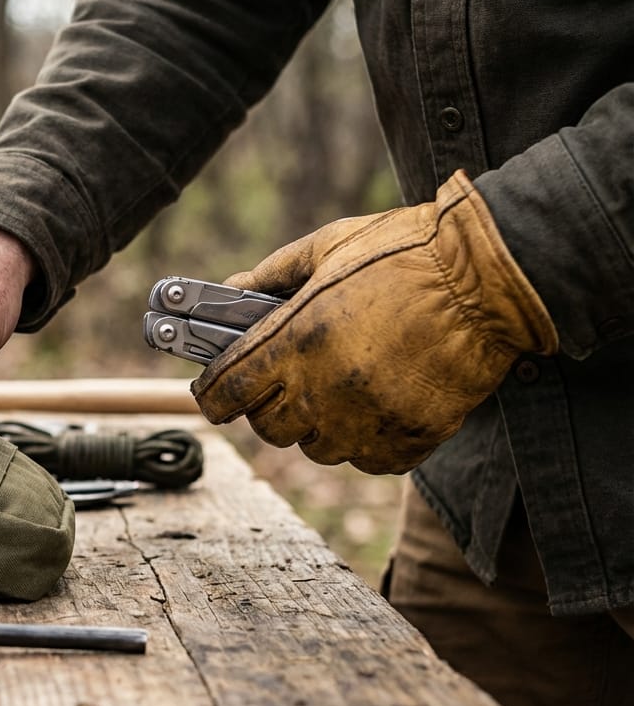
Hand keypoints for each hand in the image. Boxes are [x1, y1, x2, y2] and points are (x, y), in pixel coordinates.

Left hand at [192, 170, 557, 473]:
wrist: (493, 277)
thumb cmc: (409, 252)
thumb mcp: (331, 246)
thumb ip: (273, 273)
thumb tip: (231, 288)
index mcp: (295, 340)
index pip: (225, 393)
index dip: (212, 395)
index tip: (215, 392)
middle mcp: (325, 388)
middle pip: (268, 428)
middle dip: (269, 406)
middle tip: (289, 379)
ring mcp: (368, 419)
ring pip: (317, 448)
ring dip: (319, 424)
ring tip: (342, 386)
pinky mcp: (410, 439)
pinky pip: (368, 459)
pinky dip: (366, 439)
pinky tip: (379, 403)